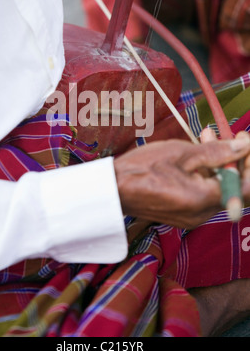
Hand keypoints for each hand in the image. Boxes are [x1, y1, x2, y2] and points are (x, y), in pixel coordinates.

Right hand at [114, 131, 249, 228]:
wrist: (114, 189)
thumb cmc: (142, 168)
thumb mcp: (182, 153)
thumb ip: (217, 151)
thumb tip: (243, 146)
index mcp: (204, 199)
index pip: (245, 186)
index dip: (249, 163)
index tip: (244, 139)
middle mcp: (203, 214)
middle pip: (233, 188)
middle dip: (232, 159)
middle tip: (224, 133)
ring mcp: (193, 217)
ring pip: (219, 189)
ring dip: (218, 163)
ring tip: (205, 137)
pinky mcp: (184, 215)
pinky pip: (205, 194)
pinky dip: (206, 175)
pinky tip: (195, 157)